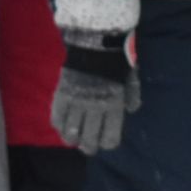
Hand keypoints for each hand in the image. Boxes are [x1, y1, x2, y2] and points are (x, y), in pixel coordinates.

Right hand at [51, 31, 140, 154]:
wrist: (95, 44)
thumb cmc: (116, 61)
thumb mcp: (131, 78)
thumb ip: (132, 95)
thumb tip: (131, 109)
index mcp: (114, 106)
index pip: (110, 138)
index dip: (106, 143)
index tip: (104, 141)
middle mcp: (95, 109)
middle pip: (89, 140)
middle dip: (89, 147)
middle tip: (87, 147)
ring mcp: (77, 103)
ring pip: (71, 133)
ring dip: (72, 139)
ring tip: (73, 138)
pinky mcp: (62, 95)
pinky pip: (57, 118)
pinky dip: (59, 125)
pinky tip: (62, 125)